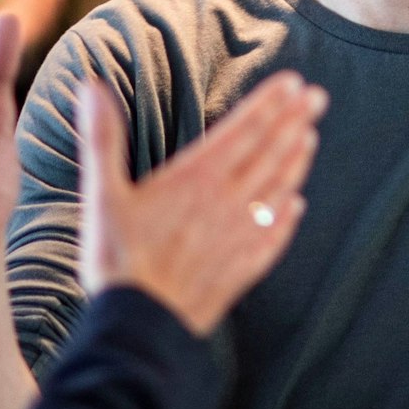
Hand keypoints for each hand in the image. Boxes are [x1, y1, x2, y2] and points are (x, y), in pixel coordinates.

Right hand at [77, 72, 325, 335]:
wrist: (139, 326)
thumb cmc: (117, 260)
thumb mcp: (102, 193)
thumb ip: (102, 138)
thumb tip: (90, 86)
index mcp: (197, 179)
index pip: (243, 130)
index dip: (269, 103)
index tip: (292, 81)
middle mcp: (227, 203)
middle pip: (270, 154)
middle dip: (295, 122)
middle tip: (318, 98)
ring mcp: (239, 238)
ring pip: (278, 190)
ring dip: (296, 162)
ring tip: (311, 138)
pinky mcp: (241, 270)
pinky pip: (273, 237)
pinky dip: (288, 217)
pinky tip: (297, 206)